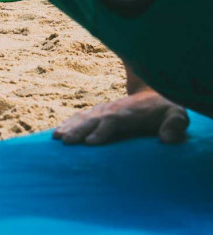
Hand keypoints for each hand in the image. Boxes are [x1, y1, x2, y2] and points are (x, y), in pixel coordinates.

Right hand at [52, 89, 189, 144]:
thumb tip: (167, 139)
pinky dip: (68, 124)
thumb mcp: (177, 116)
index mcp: (129, 112)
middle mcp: (112, 110)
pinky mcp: (98, 114)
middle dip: (78, 130)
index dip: (101, 131)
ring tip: (56, 137)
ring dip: (69, 126)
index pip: (112, 121)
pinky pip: (80, 117)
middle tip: (64, 141)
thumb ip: (175, 125)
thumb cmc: (167, 110)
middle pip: (92, 119)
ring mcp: (103, 110)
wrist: (155, 92)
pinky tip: (57, 132)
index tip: (89, 142)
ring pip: (83, 117)